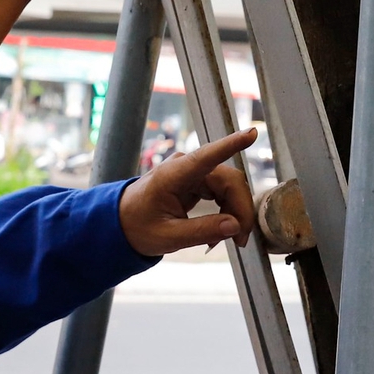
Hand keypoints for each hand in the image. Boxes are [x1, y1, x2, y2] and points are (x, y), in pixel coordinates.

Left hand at [119, 128, 258, 256]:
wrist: (121, 223)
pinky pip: (223, 191)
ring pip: (230, 187)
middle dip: (240, 209)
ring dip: (235, 212)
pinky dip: (227, 211)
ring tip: (231, 239)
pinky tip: (222, 229)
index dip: (232, 144)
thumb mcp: (168, 237)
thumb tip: (235, 226)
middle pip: (229, 181)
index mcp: (173, 175)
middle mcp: (186, 167)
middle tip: (240, 240)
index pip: (207, 156)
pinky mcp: (197, 180)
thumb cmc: (138, 227)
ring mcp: (193, 172)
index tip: (252, 133)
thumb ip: (202, 231)